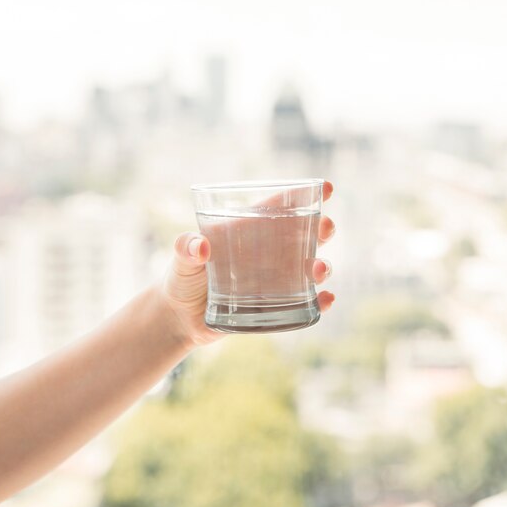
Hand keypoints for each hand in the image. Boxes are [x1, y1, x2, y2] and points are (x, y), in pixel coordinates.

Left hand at [160, 181, 335, 347]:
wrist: (180, 318)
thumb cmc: (181, 279)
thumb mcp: (179, 260)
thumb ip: (185, 248)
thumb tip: (201, 247)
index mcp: (248, 232)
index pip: (279, 208)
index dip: (303, 195)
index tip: (327, 188)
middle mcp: (268, 253)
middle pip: (304, 235)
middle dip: (322, 229)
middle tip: (326, 229)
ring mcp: (275, 280)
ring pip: (309, 268)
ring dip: (321, 266)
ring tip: (318, 270)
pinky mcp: (275, 307)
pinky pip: (305, 303)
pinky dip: (319, 302)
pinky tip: (324, 300)